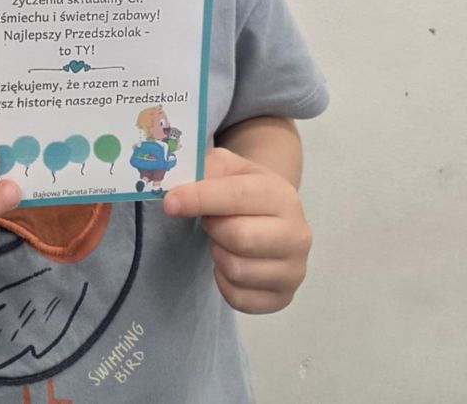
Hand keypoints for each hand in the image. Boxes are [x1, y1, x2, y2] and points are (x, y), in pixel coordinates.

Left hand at [163, 147, 311, 313]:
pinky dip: (223, 281)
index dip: (200, 199)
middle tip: (210, 221)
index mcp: (281, 194)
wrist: (271, 217)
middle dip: (213, 228)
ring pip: (236, 270)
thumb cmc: (244, 191)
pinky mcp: (282, 298)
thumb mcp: (228, 168)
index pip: (237, 197)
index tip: (170, 202)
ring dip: (218, 254)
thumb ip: (206, 170)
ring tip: (223, 240)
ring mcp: (294, 270)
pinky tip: (230, 261)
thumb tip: (177, 190)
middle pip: (238, 238)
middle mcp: (296, 234)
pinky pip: (237, 298)